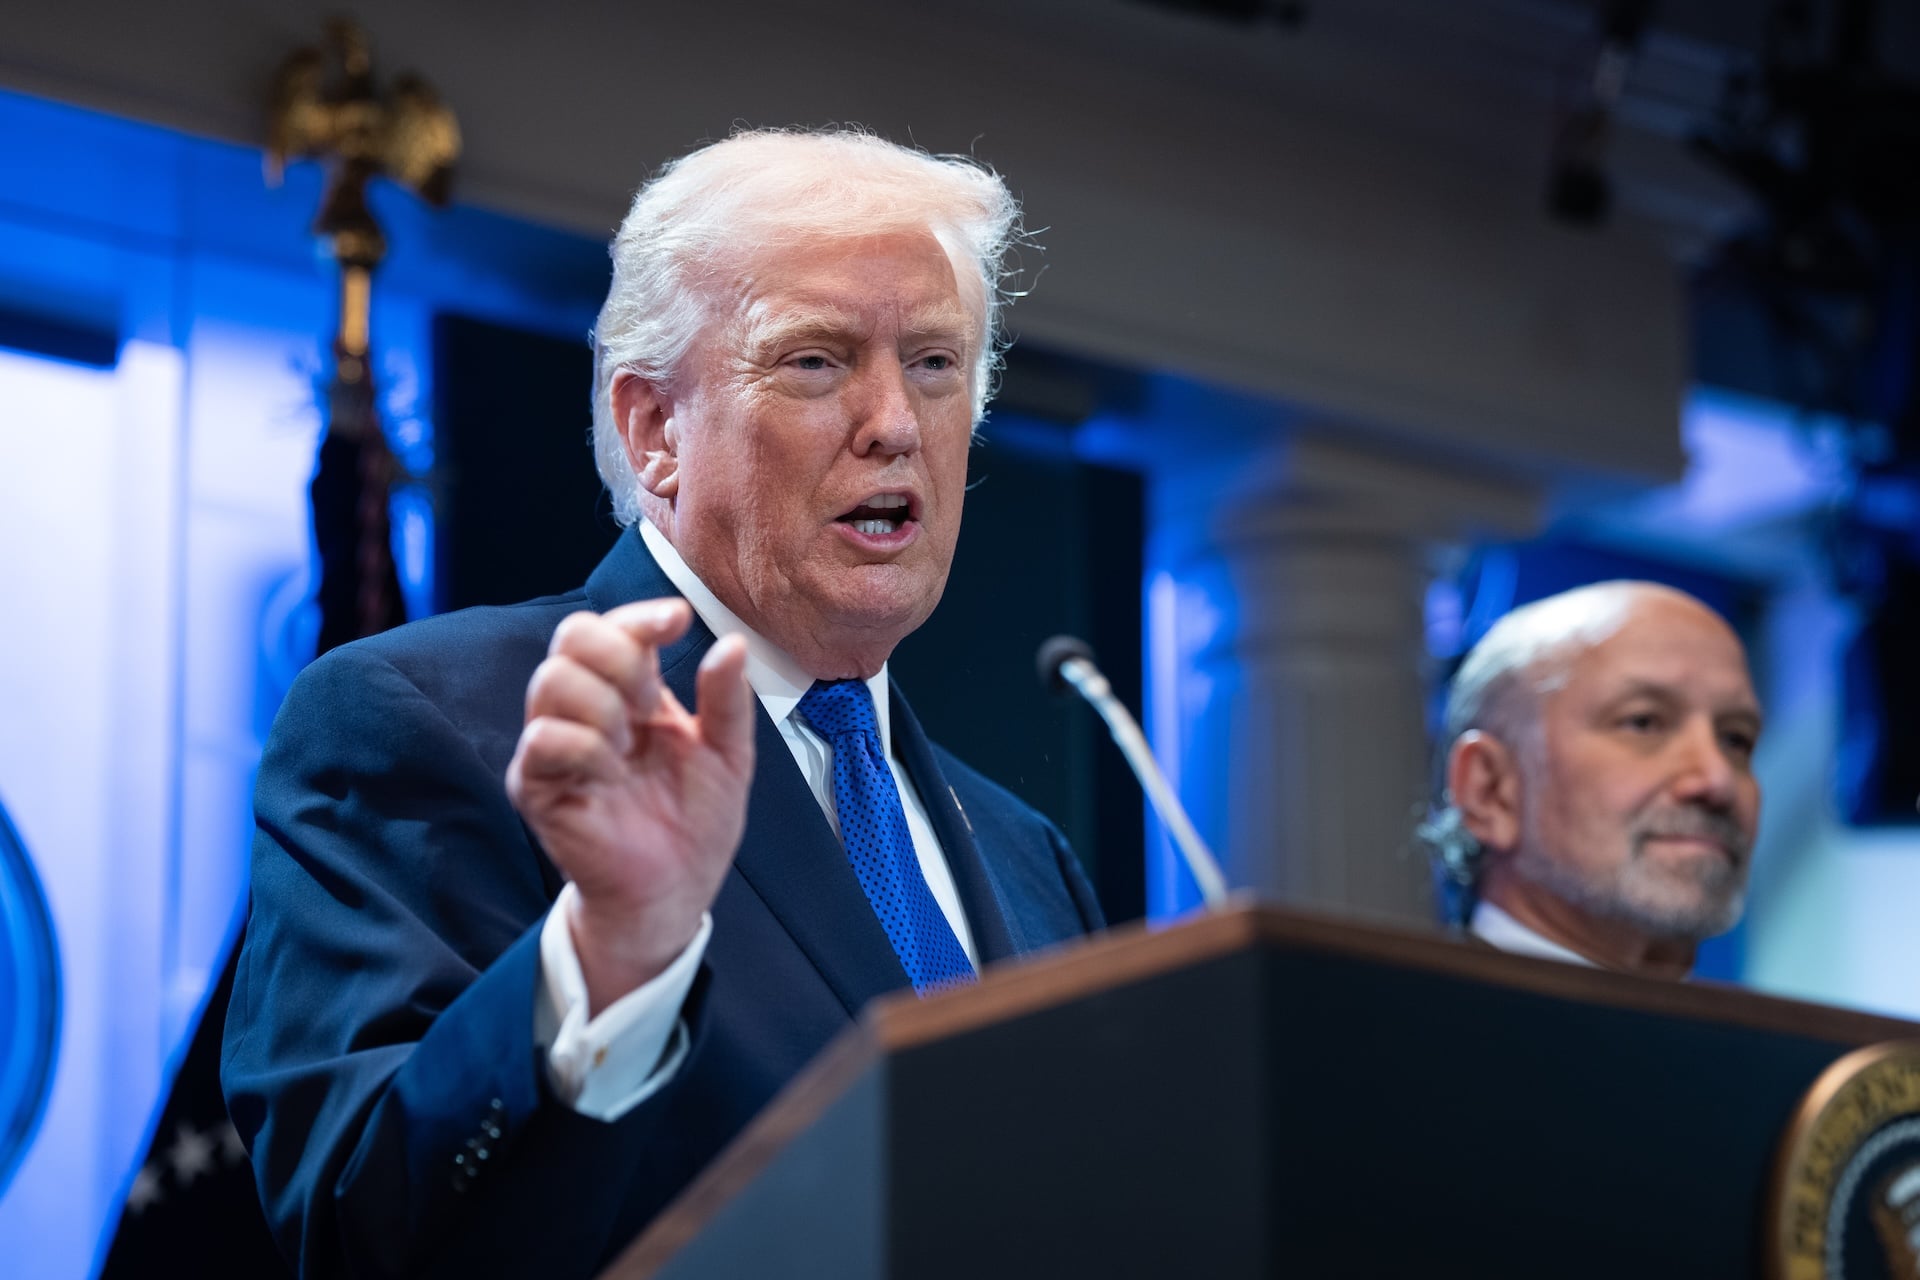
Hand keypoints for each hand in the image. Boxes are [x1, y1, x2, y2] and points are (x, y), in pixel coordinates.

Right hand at [506, 599, 754, 1013]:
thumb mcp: (730, 756)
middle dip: (622, 659)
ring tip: (630, 748)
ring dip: (605, 706)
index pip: (613, 628)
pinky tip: (611, 774)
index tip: (677, 620)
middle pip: (572, 637)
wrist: (676, 890)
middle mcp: (587, 708)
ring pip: (552, 680)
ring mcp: (555, 744)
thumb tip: (731, 644)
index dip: (640, 616)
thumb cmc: (694, 823)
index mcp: (633, 692)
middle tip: (654, 707)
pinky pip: (544, 739)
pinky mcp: (536, 784)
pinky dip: (587, 748)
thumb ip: (728, 701)